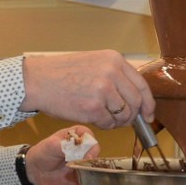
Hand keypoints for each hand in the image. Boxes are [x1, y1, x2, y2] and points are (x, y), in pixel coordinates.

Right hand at [20, 51, 153, 128]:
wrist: (37, 80)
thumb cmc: (61, 73)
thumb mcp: (93, 63)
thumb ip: (114, 75)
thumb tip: (134, 98)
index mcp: (114, 59)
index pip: (142, 84)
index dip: (148, 103)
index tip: (148, 114)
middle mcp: (112, 73)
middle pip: (136, 102)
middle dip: (131, 115)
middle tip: (122, 120)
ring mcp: (103, 90)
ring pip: (124, 115)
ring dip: (116, 121)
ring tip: (101, 116)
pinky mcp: (93, 107)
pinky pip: (108, 123)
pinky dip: (103, 125)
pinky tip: (92, 118)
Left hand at [23, 126, 99, 184]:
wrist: (37, 172)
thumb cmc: (43, 154)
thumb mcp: (51, 145)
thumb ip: (65, 145)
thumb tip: (79, 150)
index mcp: (75, 135)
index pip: (88, 134)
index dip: (89, 141)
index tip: (85, 149)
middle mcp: (82, 147)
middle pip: (95, 148)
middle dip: (91, 155)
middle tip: (84, 161)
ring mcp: (84, 161)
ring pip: (95, 162)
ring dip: (90, 166)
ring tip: (79, 170)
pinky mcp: (83, 173)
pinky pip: (91, 174)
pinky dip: (88, 176)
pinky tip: (80, 177)